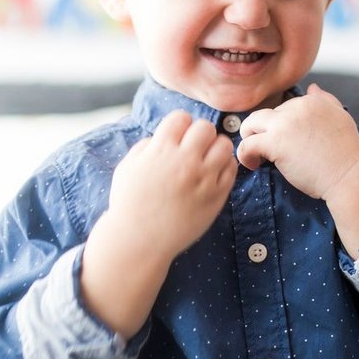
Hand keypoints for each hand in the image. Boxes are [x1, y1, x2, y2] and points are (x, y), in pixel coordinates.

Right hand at [105, 110, 237, 260]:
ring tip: (206, 160)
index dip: (178, 125)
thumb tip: (161, 136)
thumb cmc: (129, 204)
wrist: (139, 241)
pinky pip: (231, 169)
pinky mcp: (216, 196)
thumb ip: (145, 146)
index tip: (176, 137)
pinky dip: (224, 167)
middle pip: (205, 127)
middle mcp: (184, 162)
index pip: (180, 117)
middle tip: (193, 148)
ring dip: (215, 148)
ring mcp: (203, 179)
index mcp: (160, 151)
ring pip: (224, 145)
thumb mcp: (127, 168)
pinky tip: (212, 175)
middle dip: (199, 133)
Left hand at [237, 85, 358, 252]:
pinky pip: (247, 145)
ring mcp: (284, 124)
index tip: (286, 143)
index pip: (284, 108)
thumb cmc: (347, 153)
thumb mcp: (340, 117)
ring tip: (257, 155)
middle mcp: (296, 107)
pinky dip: (245, 155)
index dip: (282, 127)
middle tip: (268, 150)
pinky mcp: (274, 143)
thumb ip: (325, 100)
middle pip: (265, 114)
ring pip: (250, 124)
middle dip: (264, 132)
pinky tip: (254, 164)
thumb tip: (312, 88)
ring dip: (249, 138)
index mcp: (311, 101)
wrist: (349, 176)